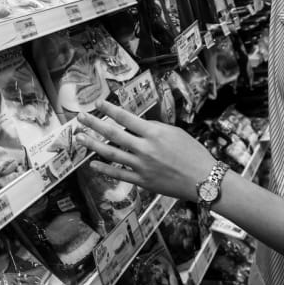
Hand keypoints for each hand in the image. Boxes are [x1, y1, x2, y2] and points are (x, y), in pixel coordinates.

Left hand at [76, 100, 215, 202]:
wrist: (204, 179)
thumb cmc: (193, 153)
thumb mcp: (175, 133)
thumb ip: (154, 129)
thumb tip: (137, 126)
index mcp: (154, 133)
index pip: (126, 117)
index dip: (110, 109)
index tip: (97, 103)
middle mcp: (145, 148)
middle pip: (113, 133)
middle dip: (94, 124)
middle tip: (80, 117)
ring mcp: (141, 166)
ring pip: (111, 153)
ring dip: (93, 145)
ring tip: (79, 138)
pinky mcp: (142, 181)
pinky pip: (119, 174)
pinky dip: (104, 169)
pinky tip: (92, 164)